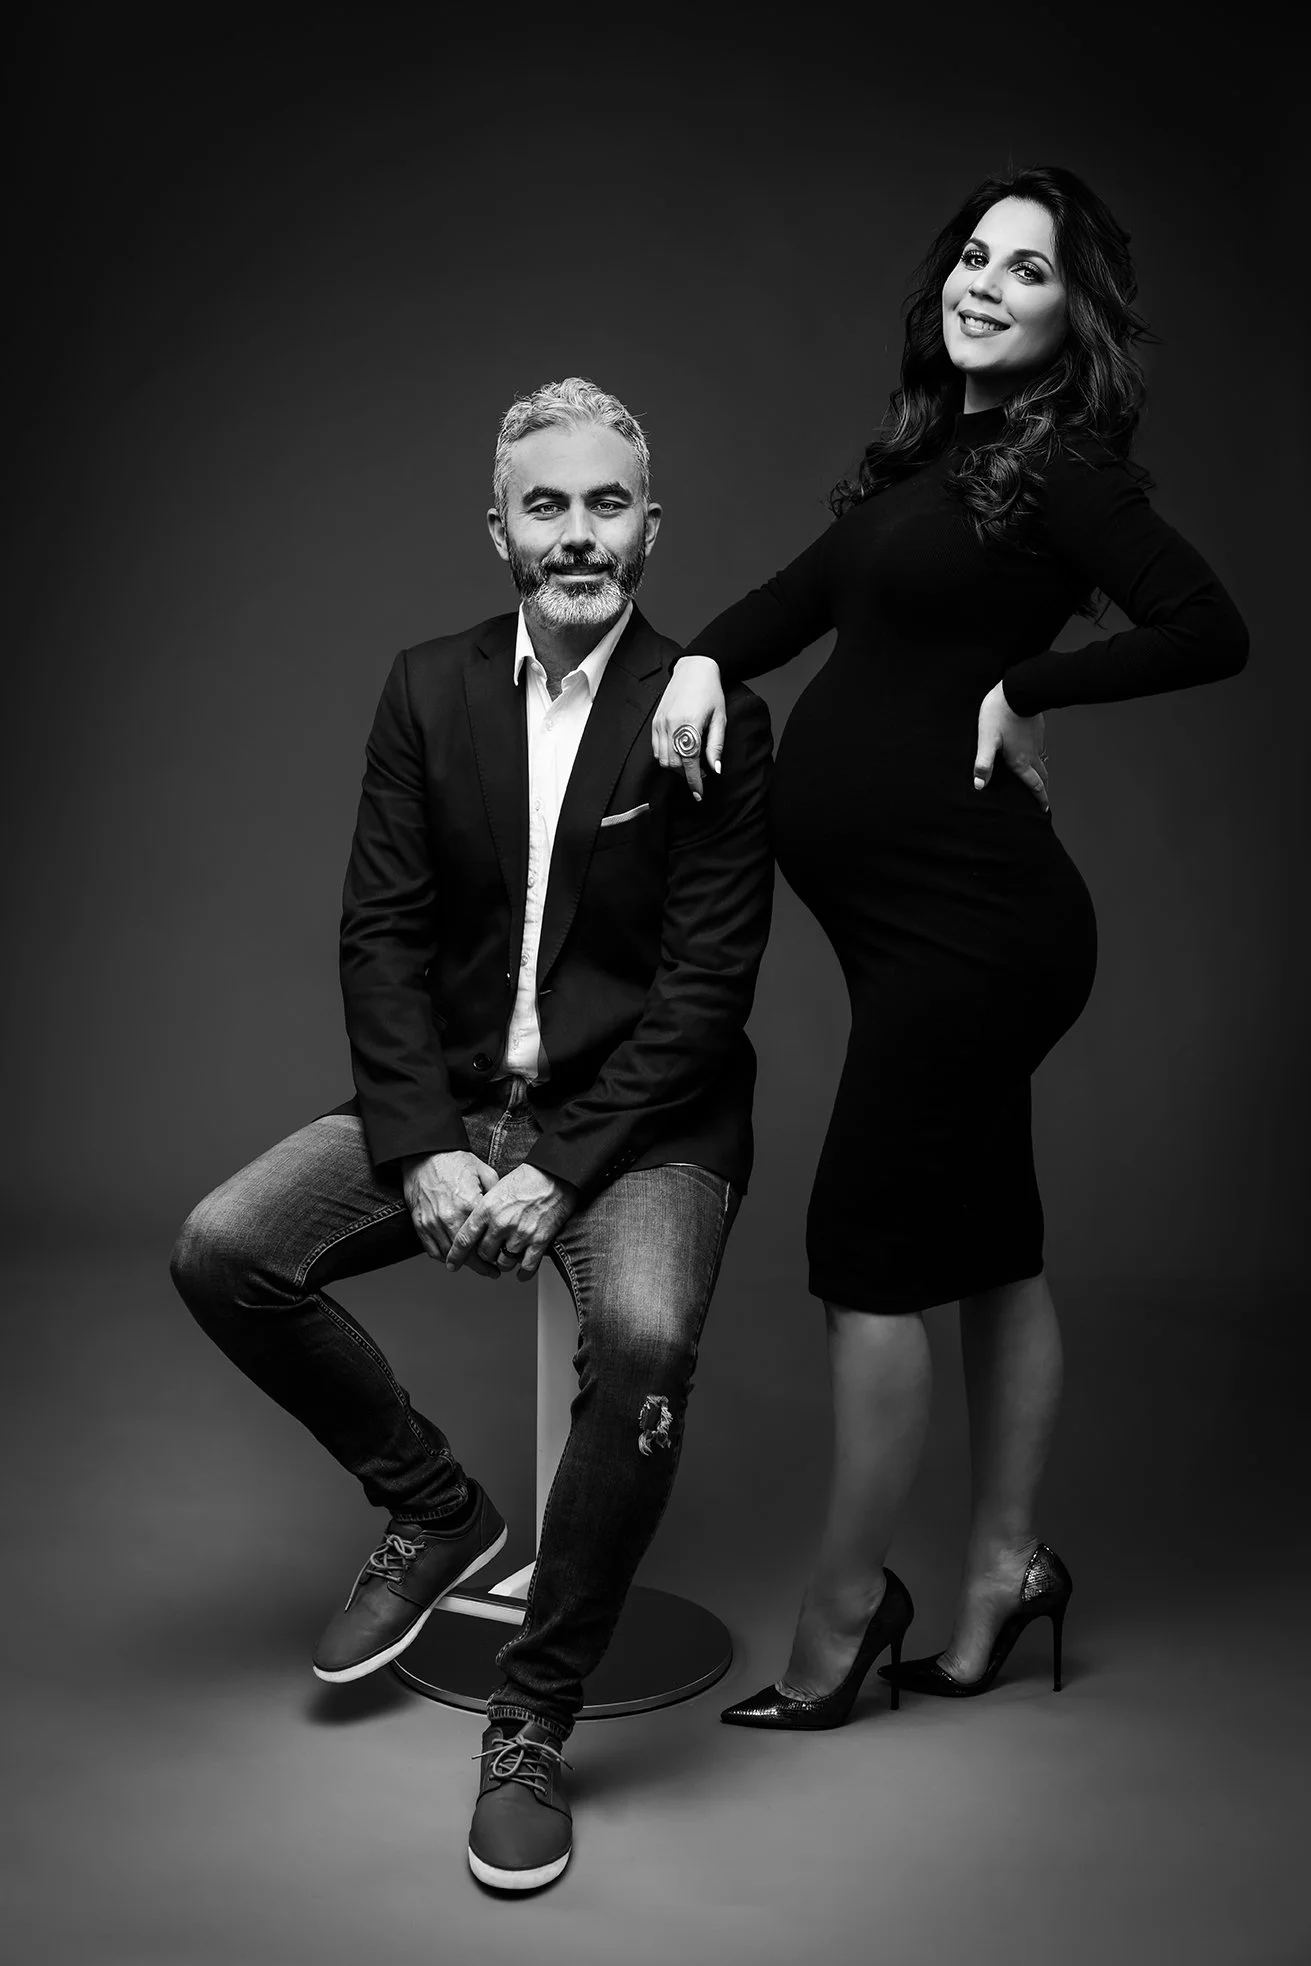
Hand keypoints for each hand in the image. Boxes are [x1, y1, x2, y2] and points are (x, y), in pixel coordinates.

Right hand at [402, 1150, 499, 1275]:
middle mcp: (450, 1218)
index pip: (484, 1241)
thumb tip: (505, 1208)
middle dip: (481, 1266)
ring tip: (474, 1267)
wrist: (424, 1154)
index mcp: (469, 1206)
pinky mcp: (420, 1224)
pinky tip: (453, 1257)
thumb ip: (496, 1193)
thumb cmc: (452, 1160)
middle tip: (491, 1271)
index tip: (501, 1258)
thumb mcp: (484, 1171)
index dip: (494, 1253)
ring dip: (463, 1264)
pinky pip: (432, 1250)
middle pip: (467, 1254)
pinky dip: (443, 1257)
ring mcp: (432, 1223)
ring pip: (449, 1255)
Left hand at [445, 1162, 577, 1280]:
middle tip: (491, 1252)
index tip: (452, 1264)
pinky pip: (527, 1266)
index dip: (456, 1255)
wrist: (554, 1174)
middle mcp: (501, 1224)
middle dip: (486, 1256)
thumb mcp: (496, 1188)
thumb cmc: (526, 1178)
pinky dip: (523, 1273)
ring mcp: (520, 1234)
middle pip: (484, 1254)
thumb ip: (484, 1209)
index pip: (464, 1239)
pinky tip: (521, 1272)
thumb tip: (476, 1228)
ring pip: (504, 1262)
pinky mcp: (539, 1240)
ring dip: (504, 1262)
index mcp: (487, 1209)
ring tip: (508, 1255)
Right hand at [651, 655, 726, 800]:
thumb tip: (715, 770)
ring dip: (676, 768)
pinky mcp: (655, 722)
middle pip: (674, 764)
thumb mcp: (720, 719)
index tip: (699, 795)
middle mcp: (671, 724)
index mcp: (689, 723)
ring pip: (663, 759)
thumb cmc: (711, 692)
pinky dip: (666, 757)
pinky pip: (656, 749)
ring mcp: (660, 723)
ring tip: (691, 763)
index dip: (694, 781)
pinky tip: (679, 753)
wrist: (694, 669)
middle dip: (687, 775)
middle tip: (701, 774)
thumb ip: (716, 746)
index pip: (690, 762)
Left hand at [973, 683, 1049, 810]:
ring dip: (1040, 773)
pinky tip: (1029, 753)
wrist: (1019, 690)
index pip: (1034, 785)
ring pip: (1041, 761)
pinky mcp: (1037, 730)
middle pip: (1042, 776)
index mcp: (1020, 761)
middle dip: (1043, 789)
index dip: (1040, 799)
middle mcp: (1032, 754)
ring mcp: (1036, 741)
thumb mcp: (987, 740)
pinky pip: (1039, 748)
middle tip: (1042, 799)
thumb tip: (979, 785)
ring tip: (1036, 778)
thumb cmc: (999, 715)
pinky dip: (1037, 756)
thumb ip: (984, 763)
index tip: (1043, 809)